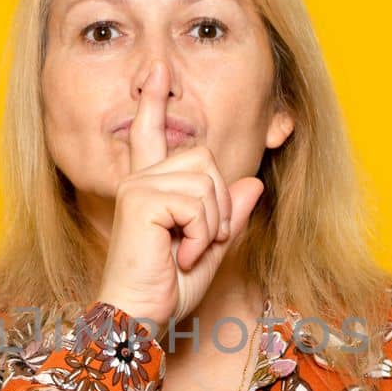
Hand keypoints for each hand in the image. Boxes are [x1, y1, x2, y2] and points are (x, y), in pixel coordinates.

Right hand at [95, 59, 265, 328]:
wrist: (138, 318)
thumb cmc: (164, 292)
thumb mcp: (210, 252)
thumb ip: (228, 218)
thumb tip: (252, 183)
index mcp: (150, 188)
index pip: (151, 136)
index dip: (154, 103)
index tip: (157, 71)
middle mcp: (140, 180)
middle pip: (205, 159)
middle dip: (219, 205)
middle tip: (197, 244)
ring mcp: (138, 187)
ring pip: (207, 181)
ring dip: (211, 224)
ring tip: (187, 252)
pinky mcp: (141, 200)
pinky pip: (198, 202)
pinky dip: (203, 234)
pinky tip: (181, 255)